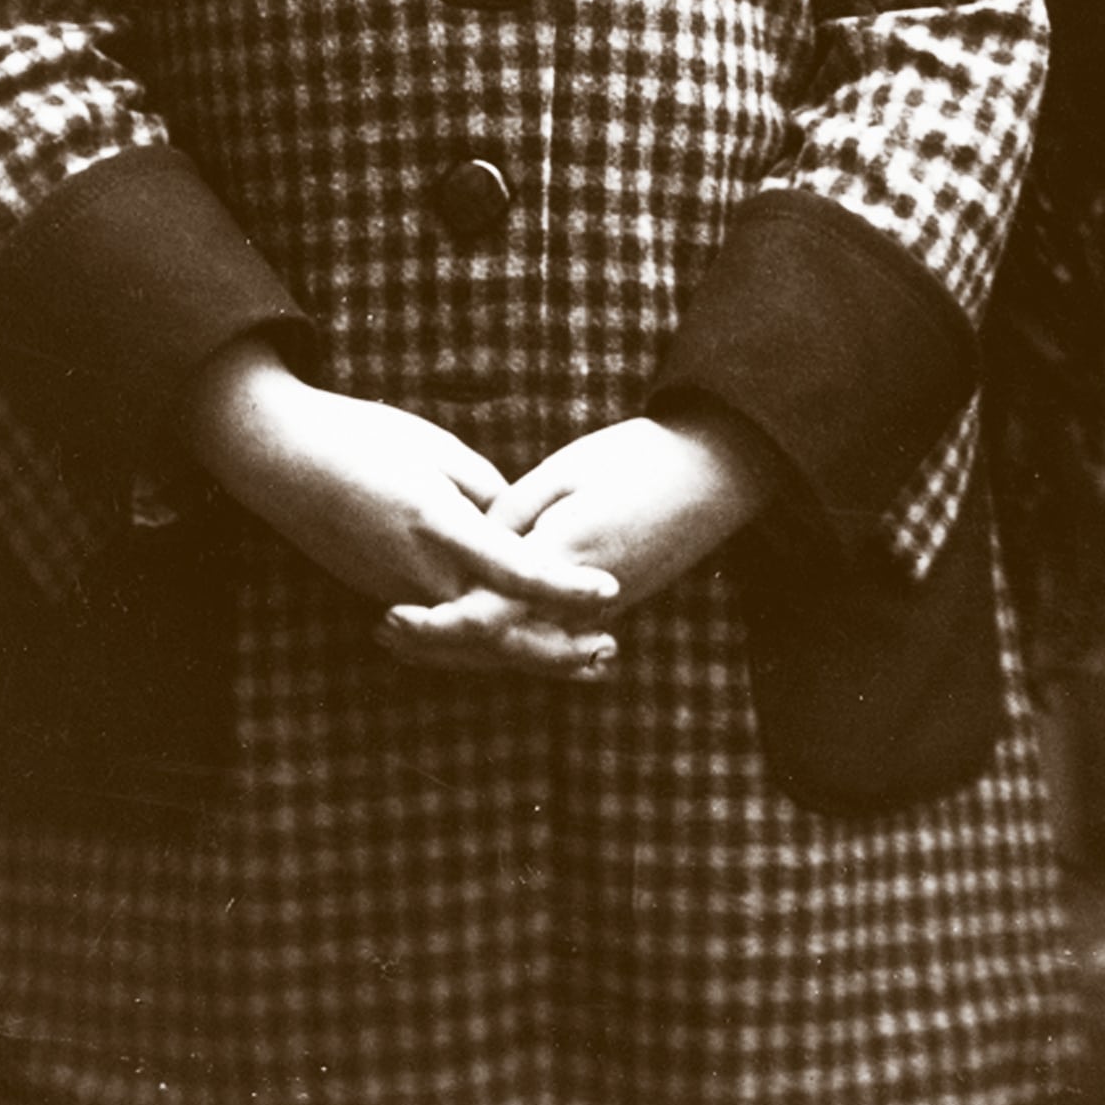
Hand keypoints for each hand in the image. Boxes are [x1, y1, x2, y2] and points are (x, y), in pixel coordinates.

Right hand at [178, 338, 617, 666]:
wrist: (281, 457)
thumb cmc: (362, 437)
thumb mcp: (438, 450)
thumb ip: (488, 495)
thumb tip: (524, 532)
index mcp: (436, 522)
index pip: (512, 568)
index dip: (562, 586)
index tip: (608, 592)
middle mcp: (416, 569)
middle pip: (495, 629)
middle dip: (553, 649)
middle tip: (606, 655)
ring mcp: (395, 589)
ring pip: (470, 640)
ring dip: (525, 652)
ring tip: (579, 658)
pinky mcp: (383, 593)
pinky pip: (443, 630)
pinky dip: (485, 643)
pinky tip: (521, 642)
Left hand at [375, 407, 778, 675]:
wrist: (718, 470)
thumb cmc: (638, 458)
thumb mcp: (563, 474)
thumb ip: (511, 516)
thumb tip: (470, 547)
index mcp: (559, 560)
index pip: (483, 614)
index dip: (432, 625)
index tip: (389, 617)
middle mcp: (578, 600)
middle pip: (497, 645)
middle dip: (439, 647)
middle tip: (385, 633)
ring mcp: (600, 609)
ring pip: (523, 645)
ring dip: (470, 647)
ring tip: (418, 635)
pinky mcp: (614, 604)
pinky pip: (551, 633)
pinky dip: (510, 636)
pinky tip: (479, 624)